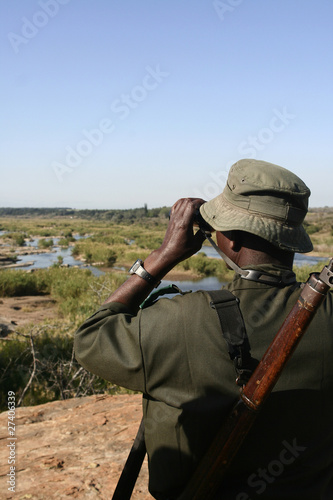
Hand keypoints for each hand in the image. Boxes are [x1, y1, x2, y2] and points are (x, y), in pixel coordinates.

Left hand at [103, 198, 206, 312]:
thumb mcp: (196, 244)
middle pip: (187, 201)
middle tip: (204, 206)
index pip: (191, 205)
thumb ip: (203, 233)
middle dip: (197, 200)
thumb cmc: (181, 251)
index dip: (200, 202)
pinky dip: (183, 203)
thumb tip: (210, 227)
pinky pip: (176, 206)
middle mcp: (178, 218)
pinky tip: (188, 208)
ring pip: (181, 201)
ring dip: (190, 201)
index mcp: (184, 224)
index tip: (207, 206)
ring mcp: (173, 218)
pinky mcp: (171, 219)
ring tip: (197, 206)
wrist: (167, 254)